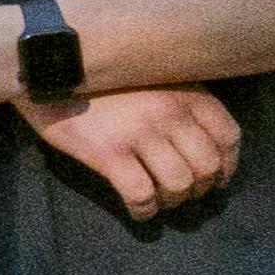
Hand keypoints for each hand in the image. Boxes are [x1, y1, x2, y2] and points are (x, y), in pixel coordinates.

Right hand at [22, 84, 241, 219]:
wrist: (46, 64)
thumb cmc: (103, 73)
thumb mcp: (154, 75)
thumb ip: (181, 100)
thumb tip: (198, 142)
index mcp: (188, 92)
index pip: (229, 136)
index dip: (227, 165)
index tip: (216, 179)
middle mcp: (171, 112)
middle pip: (207, 166)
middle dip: (201, 188)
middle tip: (184, 193)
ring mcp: (141, 132)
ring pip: (179, 184)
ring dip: (173, 201)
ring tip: (160, 200)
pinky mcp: (109, 151)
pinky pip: (141, 194)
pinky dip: (144, 211)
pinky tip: (139, 211)